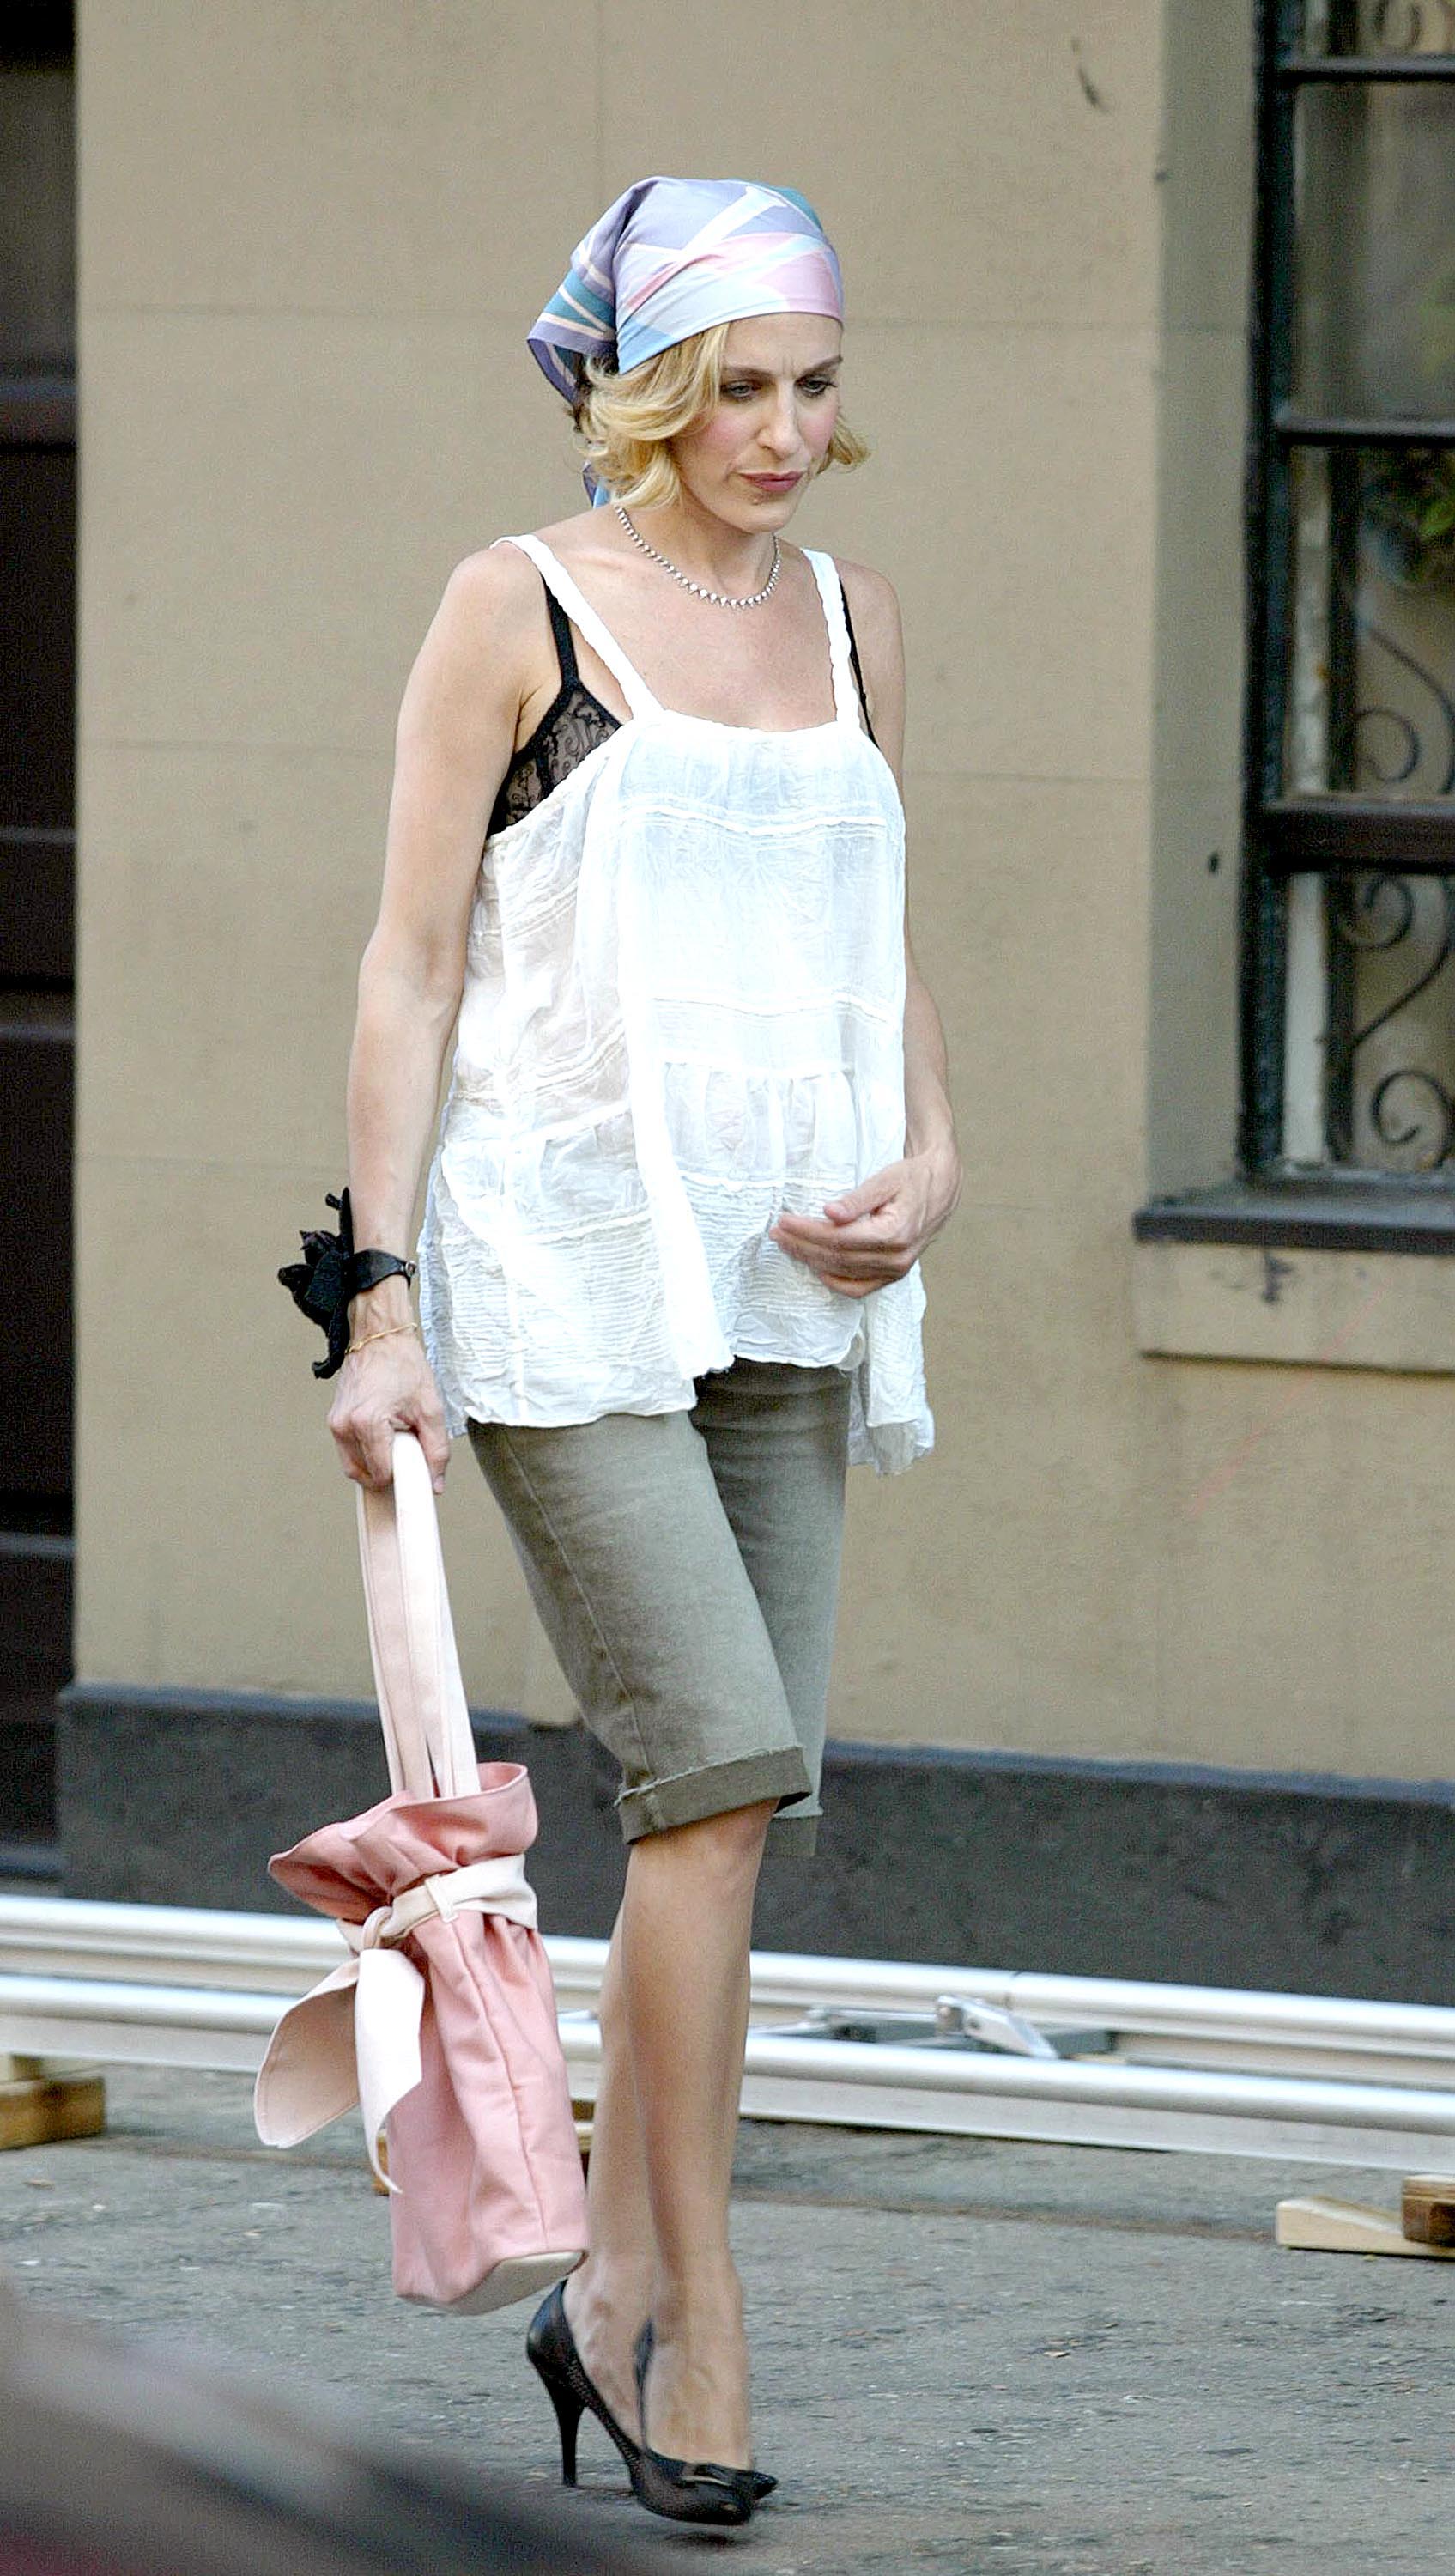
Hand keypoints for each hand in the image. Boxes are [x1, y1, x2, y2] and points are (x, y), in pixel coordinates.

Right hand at [327, 1331, 450, 1493]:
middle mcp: (345, 1425)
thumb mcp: (430, 1409)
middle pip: (364, 1475)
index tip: (415, 1468)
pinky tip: (383, 1433)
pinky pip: (348, 1450)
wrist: (380, 1337)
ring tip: (395, 1439)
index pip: (381, 1475)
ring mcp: (335, 1423)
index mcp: (367, 1423)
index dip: (402, 1476)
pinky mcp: (334, 1420)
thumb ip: (436, 1451)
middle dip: (387, 1471)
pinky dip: (366, 1451)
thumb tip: (435, 1483)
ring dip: (375, 1463)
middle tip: (406, 1451)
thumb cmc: (403, 1365)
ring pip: (353, 1466)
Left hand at [768, 1141, 961, 1297]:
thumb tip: (830, 1213)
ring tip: (788, 1246)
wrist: (940, 1190)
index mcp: (895, 1233)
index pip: (839, 1238)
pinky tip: (816, 1269)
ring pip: (843, 1273)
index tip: (784, 1222)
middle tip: (777, 1234)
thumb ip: (858, 1199)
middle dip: (802, 1246)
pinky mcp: (894, 1275)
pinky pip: (860, 1288)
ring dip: (811, 1261)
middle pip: (837, 1258)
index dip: (807, 1232)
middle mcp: (896, 1258)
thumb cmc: (912, 1180)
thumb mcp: (886, 1180)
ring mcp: (896, 1271)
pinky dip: (835, 1282)